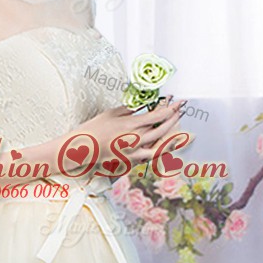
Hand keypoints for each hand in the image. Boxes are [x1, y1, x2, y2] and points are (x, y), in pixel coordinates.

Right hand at [73, 97, 187, 173]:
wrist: (82, 149)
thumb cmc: (94, 129)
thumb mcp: (112, 113)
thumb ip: (130, 108)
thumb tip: (144, 103)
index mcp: (130, 125)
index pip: (157, 116)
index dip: (171, 108)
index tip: (178, 101)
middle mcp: (136, 139)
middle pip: (162, 129)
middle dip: (174, 118)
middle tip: (180, 109)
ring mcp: (135, 152)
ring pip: (161, 144)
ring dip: (171, 134)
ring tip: (177, 127)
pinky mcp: (132, 160)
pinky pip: (152, 155)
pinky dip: (161, 149)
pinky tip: (167, 144)